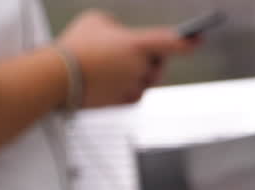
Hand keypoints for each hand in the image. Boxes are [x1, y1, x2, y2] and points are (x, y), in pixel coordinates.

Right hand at [56, 10, 196, 106]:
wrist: (55, 77)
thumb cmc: (74, 46)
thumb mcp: (96, 20)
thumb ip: (116, 26)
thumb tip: (121, 35)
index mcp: (136, 45)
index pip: (171, 42)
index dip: (188, 41)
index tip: (199, 39)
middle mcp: (139, 68)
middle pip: (158, 63)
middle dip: (152, 58)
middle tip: (137, 51)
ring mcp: (131, 87)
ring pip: (146, 80)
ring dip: (138, 73)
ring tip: (114, 64)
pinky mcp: (122, 103)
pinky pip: (134, 94)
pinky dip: (128, 87)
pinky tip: (113, 80)